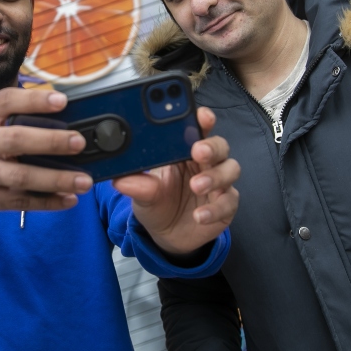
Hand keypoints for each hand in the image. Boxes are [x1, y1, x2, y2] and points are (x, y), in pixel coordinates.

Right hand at [0, 88, 92, 223]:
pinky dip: (47, 202)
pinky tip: (68, 200)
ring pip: (21, 176)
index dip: (34, 100)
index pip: (6, 101)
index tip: (62, 101)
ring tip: (84, 181)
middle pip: (16, 139)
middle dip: (51, 141)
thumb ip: (13, 120)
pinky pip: (20, 201)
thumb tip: (63, 119)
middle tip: (79, 142)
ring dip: (56, 179)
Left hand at [112, 107, 239, 254]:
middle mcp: (206, 162)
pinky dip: (215, 209)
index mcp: (186, 149)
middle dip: (212, 146)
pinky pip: (228, 203)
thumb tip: (119, 179)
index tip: (201, 115)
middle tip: (198, 150)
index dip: (203, 119)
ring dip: (215, 176)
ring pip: (230, 170)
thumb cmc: (157, 202)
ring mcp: (219, 183)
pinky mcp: (225, 205)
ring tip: (196, 185)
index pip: (198, 128)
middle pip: (220, 145)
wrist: (166, 234)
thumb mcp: (143, 193)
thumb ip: (136, 184)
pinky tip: (200, 216)